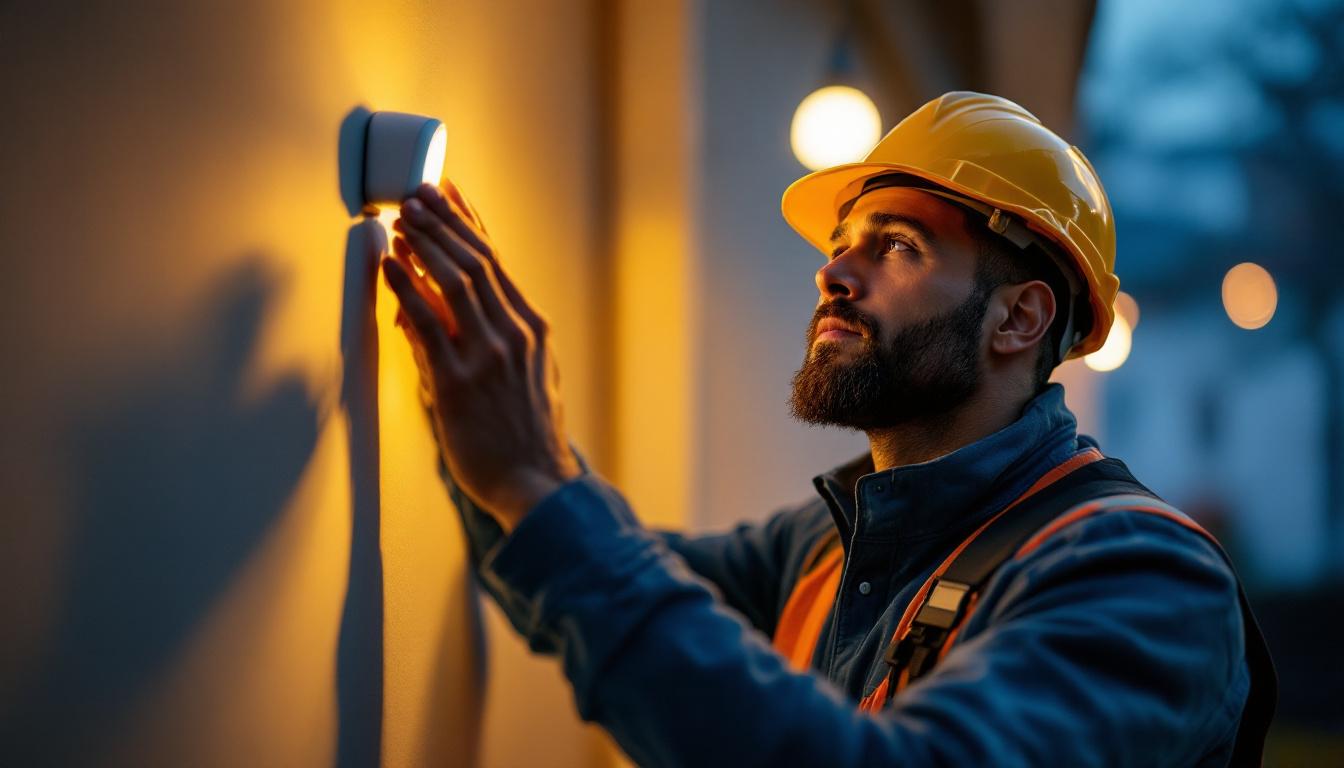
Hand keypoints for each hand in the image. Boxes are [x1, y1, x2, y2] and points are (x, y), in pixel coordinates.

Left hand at [382, 181, 579, 530]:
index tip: (450, 193)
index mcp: (532, 328)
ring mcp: (486, 356)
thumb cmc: (527, 435)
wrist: (534, 483)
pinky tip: (389, 264)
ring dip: (423, 244)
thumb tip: (450, 313)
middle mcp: (513, 333)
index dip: (469, 223)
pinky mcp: (457, 382)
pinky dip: (406, 288)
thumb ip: (497, 340)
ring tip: (400, 217)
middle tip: (417, 193)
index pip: (496, 262)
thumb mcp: (529, 376)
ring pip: (453, 283)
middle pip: (474, 262)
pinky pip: (427, 324)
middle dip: (442, 222)